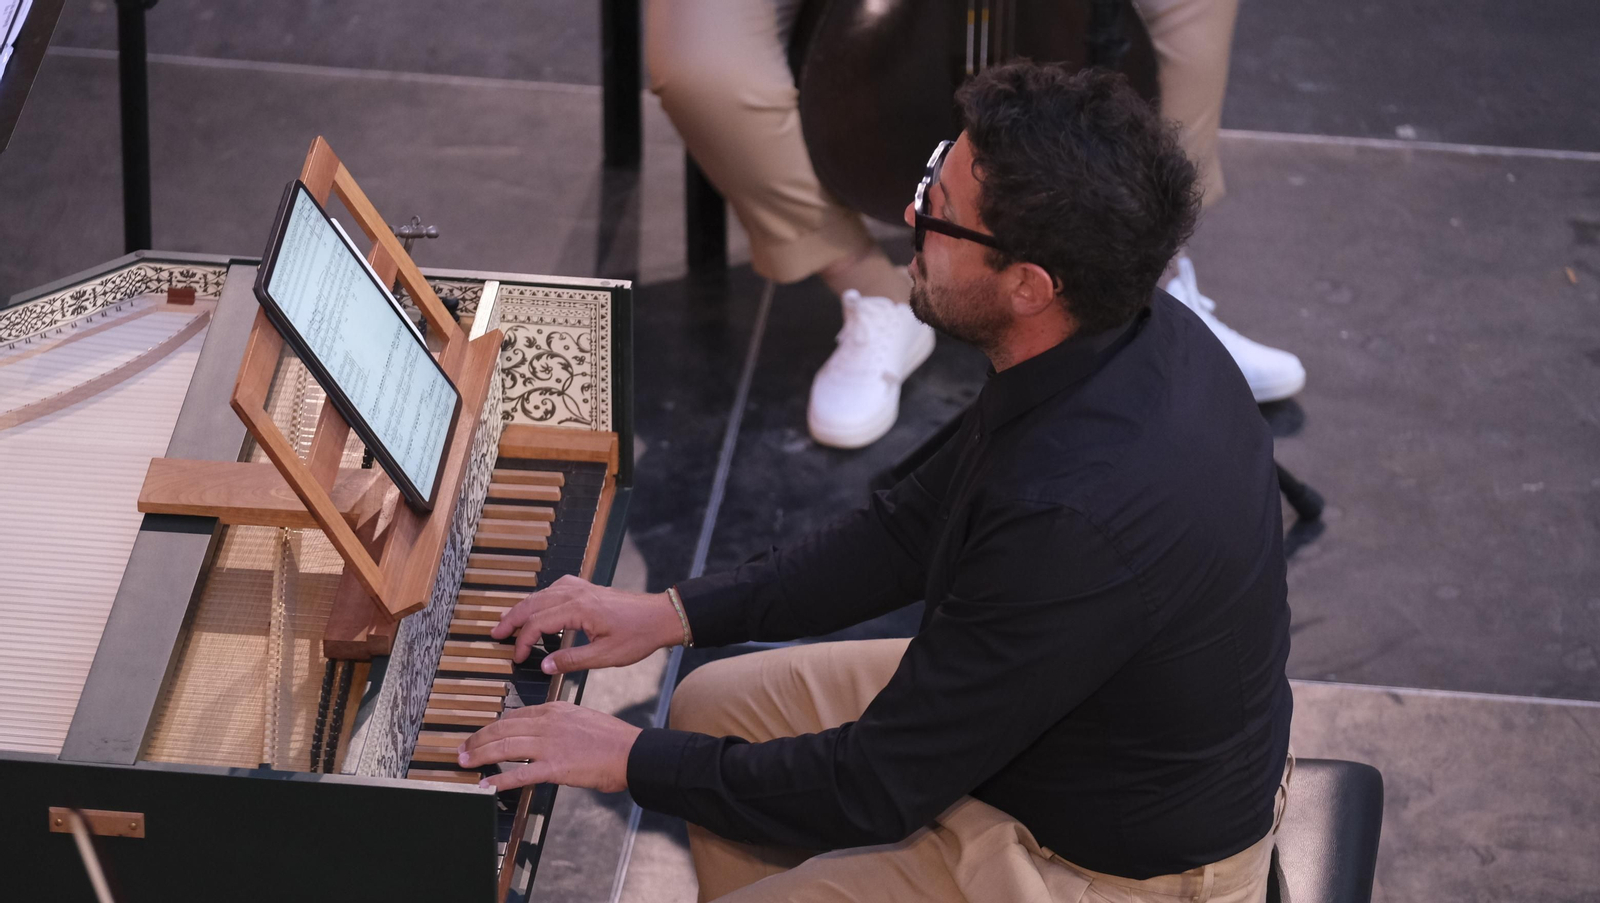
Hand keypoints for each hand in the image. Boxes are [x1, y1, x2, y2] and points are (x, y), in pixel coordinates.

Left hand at [459, 701, 641, 792]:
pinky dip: (500, 779)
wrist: (631, 752)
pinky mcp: (555, 767)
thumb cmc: (613, 739)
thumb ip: (559, 723)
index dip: (492, 727)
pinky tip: (486, 784)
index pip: (514, 715)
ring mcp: (550, 745)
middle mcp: (548, 723)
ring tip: (465, 762)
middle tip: (462, 749)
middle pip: (502, 729)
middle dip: (478, 740)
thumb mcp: (582, 718)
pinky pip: (520, 773)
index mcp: (555, 709)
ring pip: (505, 747)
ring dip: (480, 755)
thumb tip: (542, 733)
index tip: (481, 735)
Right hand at [491, 574, 684, 673]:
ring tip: (509, 622)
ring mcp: (582, 588)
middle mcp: (577, 593)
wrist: (661, 616)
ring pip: (542, 594)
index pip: (538, 623)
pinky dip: (541, 598)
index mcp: (579, 609)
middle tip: (496, 634)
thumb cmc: (638, 635)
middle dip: (512, 619)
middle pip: (533, 603)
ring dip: (524, 607)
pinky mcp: (588, 588)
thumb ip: (572, 661)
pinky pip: (556, 588)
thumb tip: (545, 665)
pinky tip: (539, 606)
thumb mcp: (605, 656)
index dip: (523, 641)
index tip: (517, 658)